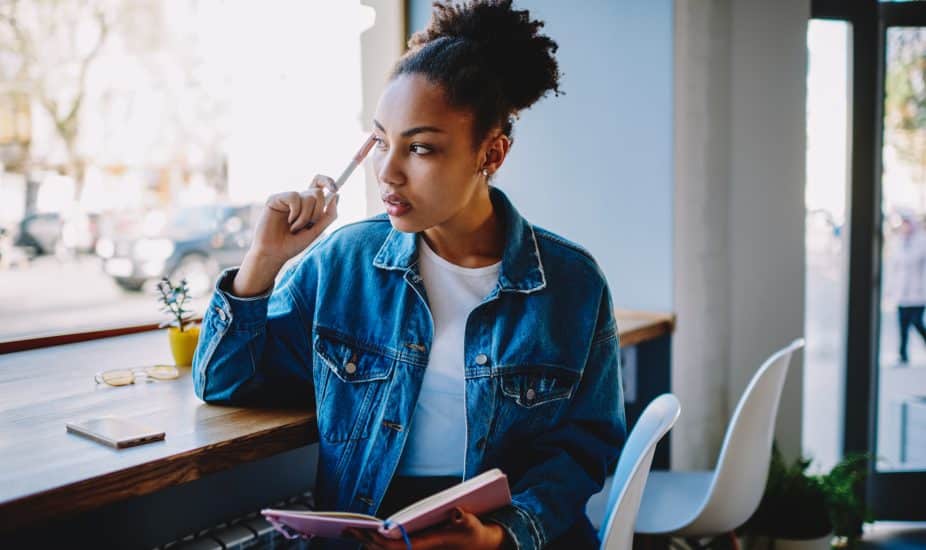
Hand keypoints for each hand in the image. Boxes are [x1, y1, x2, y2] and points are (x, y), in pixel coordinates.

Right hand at [231, 175, 338, 296]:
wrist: (274, 253)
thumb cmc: (293, 244)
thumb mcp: (316, 231)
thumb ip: (328, 215)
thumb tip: (336, 195)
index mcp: (308, 206)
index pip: (319, 185)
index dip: (328, 181)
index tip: (335, 188)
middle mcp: (298, 200)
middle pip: (318, 193)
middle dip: (318, 212)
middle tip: (308, 224)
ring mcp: (286, 199)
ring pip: (309, 197)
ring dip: (305, 217)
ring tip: (295, 228)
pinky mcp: (275, 199)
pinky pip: (294, 197)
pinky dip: (295, 213)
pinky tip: (288, 222)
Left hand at [345, 507, 509, 549]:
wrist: (480, 545)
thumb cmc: (474, 533)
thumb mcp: (472, 524)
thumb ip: (465, 518)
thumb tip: (457, 512)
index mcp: (427, 546)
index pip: (397, 548)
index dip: (380, 541)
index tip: (365, 532)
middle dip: (366, 541)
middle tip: (347, 529)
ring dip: (369, 543)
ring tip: (351, 532)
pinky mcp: (417, 548)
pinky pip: (394, 549)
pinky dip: (378, 543)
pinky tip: (368, 537)